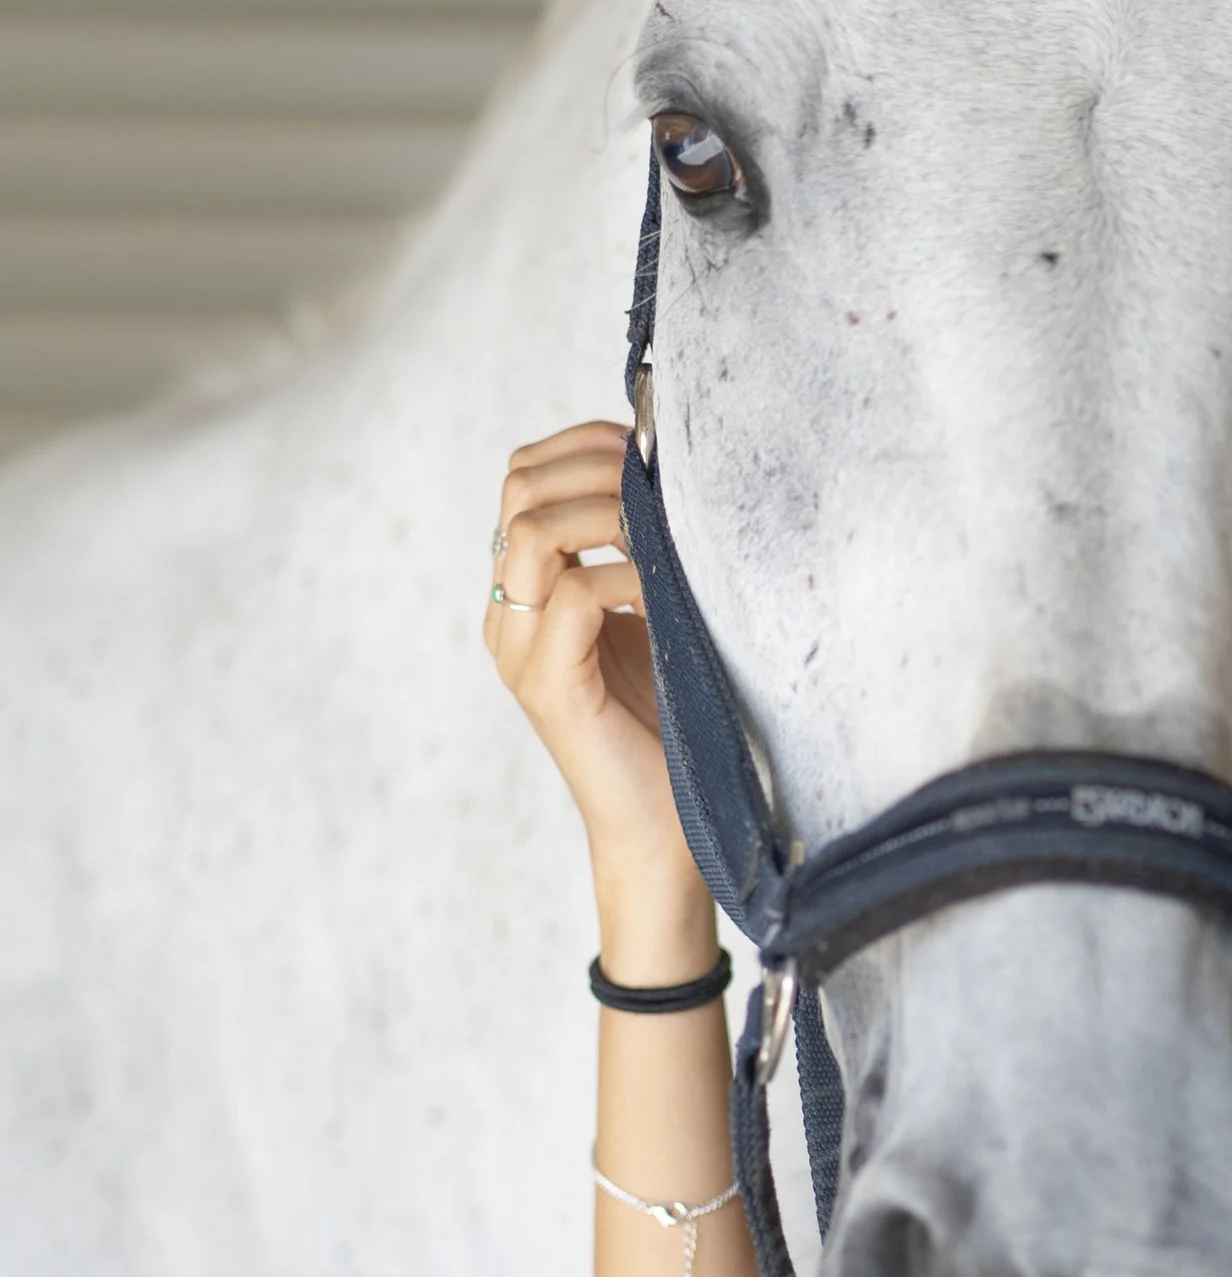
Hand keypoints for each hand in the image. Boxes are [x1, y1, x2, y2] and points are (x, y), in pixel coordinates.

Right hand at [484, 423, 708, 953]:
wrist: (668, 831)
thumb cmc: (676, 724)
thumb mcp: (660, 615)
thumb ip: (646, 552)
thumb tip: (675, 473)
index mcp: (528, 590)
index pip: (524, 478)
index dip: (582, 445)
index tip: (647, 449)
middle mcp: (510, 613)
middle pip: (518, 488)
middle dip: (591, 463)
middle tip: (655, 481)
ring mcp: (520, 649)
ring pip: (530, 528)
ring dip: (606, 510)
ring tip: (659, 532)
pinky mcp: (548, 685)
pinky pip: (574, 593)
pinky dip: (628, 574)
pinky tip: (665, 592)